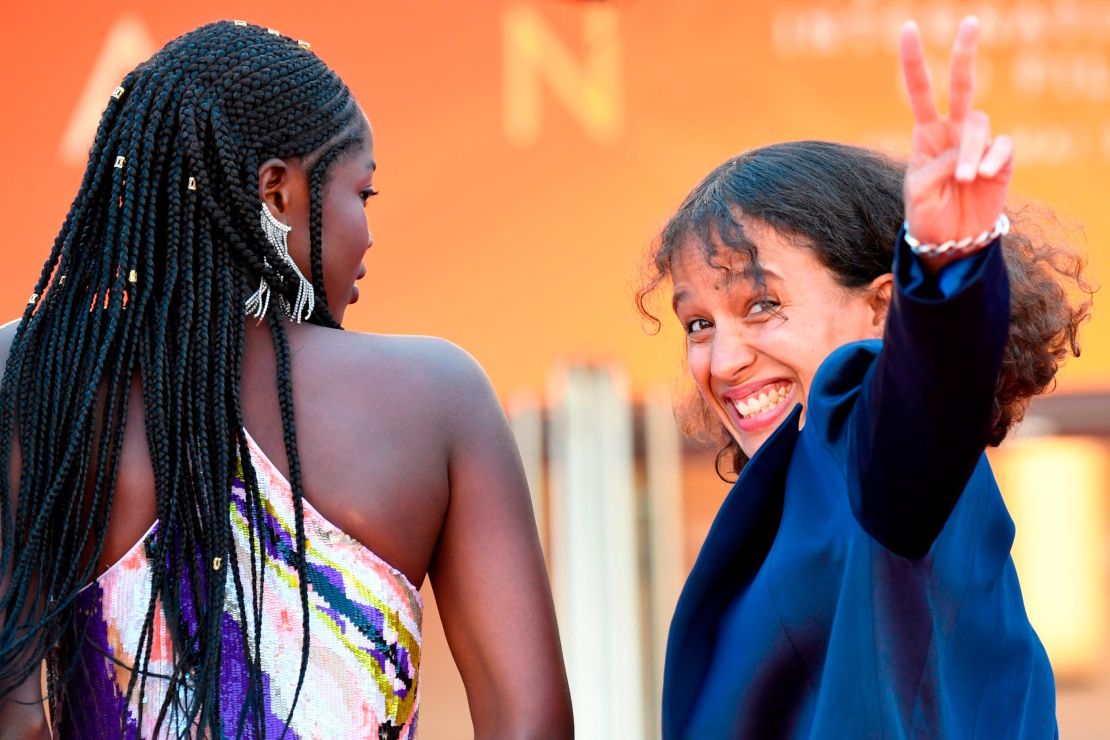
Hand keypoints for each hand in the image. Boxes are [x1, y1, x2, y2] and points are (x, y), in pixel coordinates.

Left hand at [900, 17, 1012, 263]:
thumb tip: (964, 154)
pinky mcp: (1002, 160)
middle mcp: (954, 132)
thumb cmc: (928, 216)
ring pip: (980, 124)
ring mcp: (979, 144)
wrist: (950, 243)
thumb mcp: (919, 192)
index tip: (908, 28)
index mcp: (926, 134)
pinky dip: (992, 159)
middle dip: (964, 53)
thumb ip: (936, 168)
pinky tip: (984, 176)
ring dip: (971, 151)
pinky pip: (1002, 146)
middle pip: (962, 85)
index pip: (919, 91)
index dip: (913, 61)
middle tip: (969, 22)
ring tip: (965, 179)